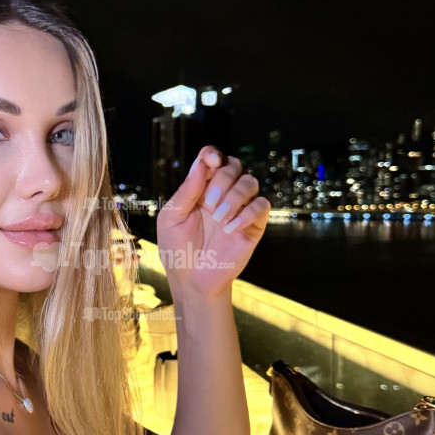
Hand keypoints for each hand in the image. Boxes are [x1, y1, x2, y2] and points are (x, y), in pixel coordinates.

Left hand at [156, 146, 269, 296]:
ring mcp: (239, 208)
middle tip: (209, 203)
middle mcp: (222, 193)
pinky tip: (230, 229)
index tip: (212, 161)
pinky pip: (261, 205)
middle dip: (223, 180)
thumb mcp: (172, 218)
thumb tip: (201, 163)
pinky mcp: (253, 225)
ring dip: (235, 196)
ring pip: (250, 182)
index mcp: (201, 187)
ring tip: (219, 219)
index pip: (212, 159)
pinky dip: (247, 213)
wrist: (192, 280)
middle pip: (234, 165)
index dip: (213, 154)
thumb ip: (187, 191)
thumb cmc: (177, 249)